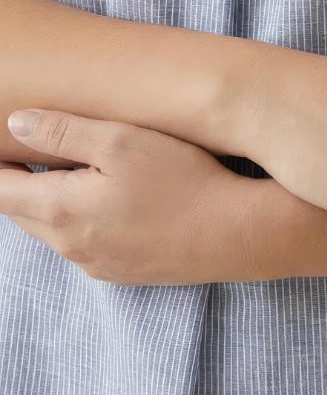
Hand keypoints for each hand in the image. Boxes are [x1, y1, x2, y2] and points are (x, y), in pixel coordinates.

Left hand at [0, 109, 249, 285]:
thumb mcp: (122, 140)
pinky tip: (112, 196)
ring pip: (53, 227)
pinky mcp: (120, 271)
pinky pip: (83, 242)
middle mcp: (69, 246)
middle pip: (23, 211)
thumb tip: (15, 123)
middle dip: (20, 180)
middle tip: (31, 147)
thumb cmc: (182, 179)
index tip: (0, 146)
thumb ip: (63, 131)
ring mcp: (95, 264)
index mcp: (60, 210)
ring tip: (74, 166)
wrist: (235, 233)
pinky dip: (81, 218)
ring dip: (52, 199)